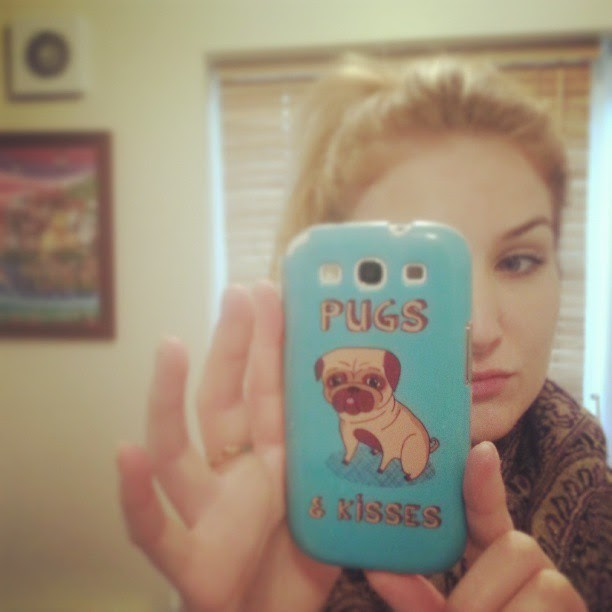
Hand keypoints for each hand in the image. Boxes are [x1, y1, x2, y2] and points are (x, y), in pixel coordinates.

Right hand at [117, 281, 338, 610]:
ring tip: (170, 346)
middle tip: (239, 293)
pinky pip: (154, 530)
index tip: (271, 293)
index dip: (269, 343)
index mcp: (274, 460)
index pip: (268, 389)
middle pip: (224, 401)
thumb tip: (416, 410)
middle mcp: (235, 477)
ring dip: (168, 398)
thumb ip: (368, 465)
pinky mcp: (190, 565)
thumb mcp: (345, 507)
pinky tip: (127, 454)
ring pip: (179, 449)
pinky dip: (137, 495)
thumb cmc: (308, 570)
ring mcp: (207, 515)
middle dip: (232, 347)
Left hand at [367, 442, 586, 610]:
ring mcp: (562, 599)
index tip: (478, 452)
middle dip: (480, 594)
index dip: (483, 485)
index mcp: (494, 567)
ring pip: (543, 582)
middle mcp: (534, 575)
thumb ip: (416, 599)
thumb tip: (376, 567)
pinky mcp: (572, 611)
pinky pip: (551, 603)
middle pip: (519, 545)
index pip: (489, 517)